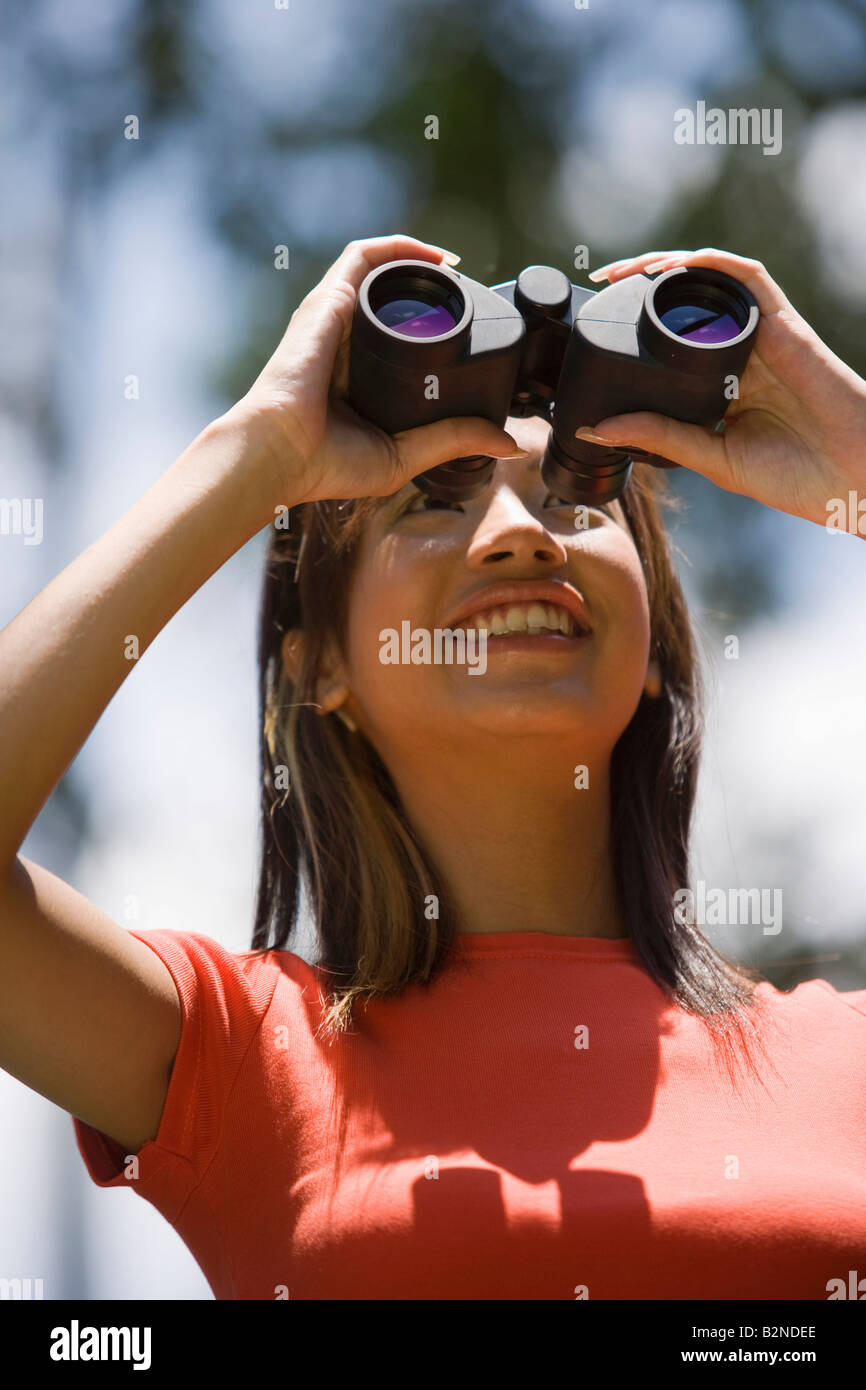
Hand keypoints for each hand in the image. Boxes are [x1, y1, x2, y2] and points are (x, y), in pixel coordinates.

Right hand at [230, 233, 524, 505]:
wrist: (281, 452)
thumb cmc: (326, 463)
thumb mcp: (404, 455)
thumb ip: (452, 441)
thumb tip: (508, 444)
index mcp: (358, 376)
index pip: (398, 338)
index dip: (432, 326)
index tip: (466, 331)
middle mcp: (346, 340)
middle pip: (392, 300)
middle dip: (431, 290)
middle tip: (468, 298)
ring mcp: (336, 316)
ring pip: (382, 272)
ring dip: (420, 261)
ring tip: (457, 270)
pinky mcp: (330, 300)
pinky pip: (365, 256)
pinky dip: (400, 247)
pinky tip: (436, 256)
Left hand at [578, 248, 865, 530]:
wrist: (853, 478)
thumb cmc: (795, 476)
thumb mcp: (711, 456)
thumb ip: (659, 436)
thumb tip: (596, 428)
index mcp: (720, 384)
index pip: (670, 343)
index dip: (632, 326)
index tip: (595, 326)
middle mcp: (737, 352)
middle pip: (683, 303)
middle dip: (639, 285)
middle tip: (599, 284)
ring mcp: (760, 335)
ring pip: (709, 281)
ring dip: (664, 266)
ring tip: (622, 272)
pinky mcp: (783, 323)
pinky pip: (745, 277)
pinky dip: (709, 263)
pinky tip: (674, 267)